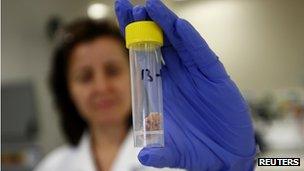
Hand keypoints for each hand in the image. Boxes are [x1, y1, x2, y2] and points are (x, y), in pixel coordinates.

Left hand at [115, 0, 255, 169]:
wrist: (225, 155)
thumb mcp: (173, 150)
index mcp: (160, 87)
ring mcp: (195, 74)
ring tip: (151, 7)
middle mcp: (176, 76)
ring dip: (166, 25)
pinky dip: (191, 42)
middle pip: (158, 43)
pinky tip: (181, 28)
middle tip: (132, 7)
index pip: (142, 56)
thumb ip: (159, 152)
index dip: (131, 36)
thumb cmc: (198, 149)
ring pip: (179, 43)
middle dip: (145, 24)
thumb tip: (143, 157)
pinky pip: (201, 55)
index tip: (120, 16)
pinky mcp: (214, 76)